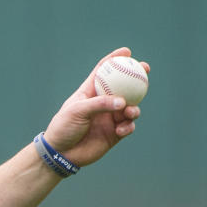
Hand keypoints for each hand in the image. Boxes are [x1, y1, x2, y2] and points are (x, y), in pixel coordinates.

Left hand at [44, 47, 147, 166]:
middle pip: (123, 87)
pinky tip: (121, 129)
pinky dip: (128, 126)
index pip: (103, 72)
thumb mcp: (77, 111)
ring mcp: (109, 118)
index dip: (114, 60)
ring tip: (131, 111)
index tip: (127, 52)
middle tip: (145, 70)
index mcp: (89, 92)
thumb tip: (123, 102)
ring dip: (134, 107)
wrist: (61, 154)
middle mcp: (102, 103)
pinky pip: (128, 126)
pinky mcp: (114, 133)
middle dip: (136, 77)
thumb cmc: (64, 127)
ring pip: (130, 107)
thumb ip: (100, 104)